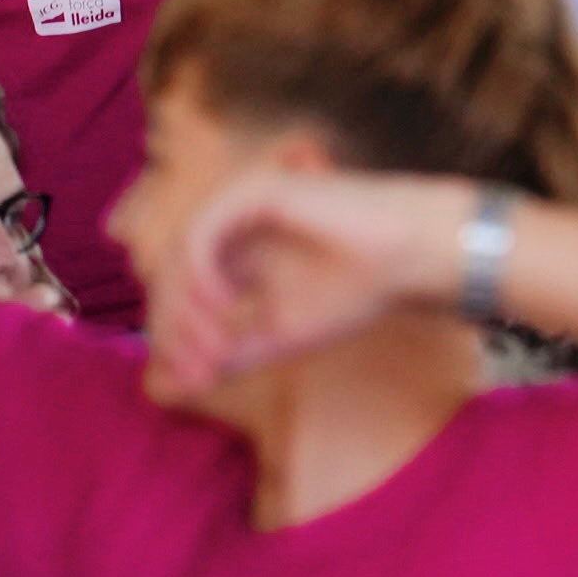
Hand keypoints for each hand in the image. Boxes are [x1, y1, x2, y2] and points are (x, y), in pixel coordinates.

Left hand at [141, 167, 474, 397]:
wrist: (407, 259)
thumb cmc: (355, 291)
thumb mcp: (281, 334)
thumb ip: (233, 352)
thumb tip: (181, 384)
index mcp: (233, 256)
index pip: (179, 294)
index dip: (176, 339)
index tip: (192, 383)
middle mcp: (226, 228)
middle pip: (169, 276)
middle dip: (176, 329)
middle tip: (200, 371)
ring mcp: (235, 206)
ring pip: (177, 256)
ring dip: (186, 309)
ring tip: (215, 349)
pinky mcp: (251, 192)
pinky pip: (201, 234)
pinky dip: (201, 275)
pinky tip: (223, 309)